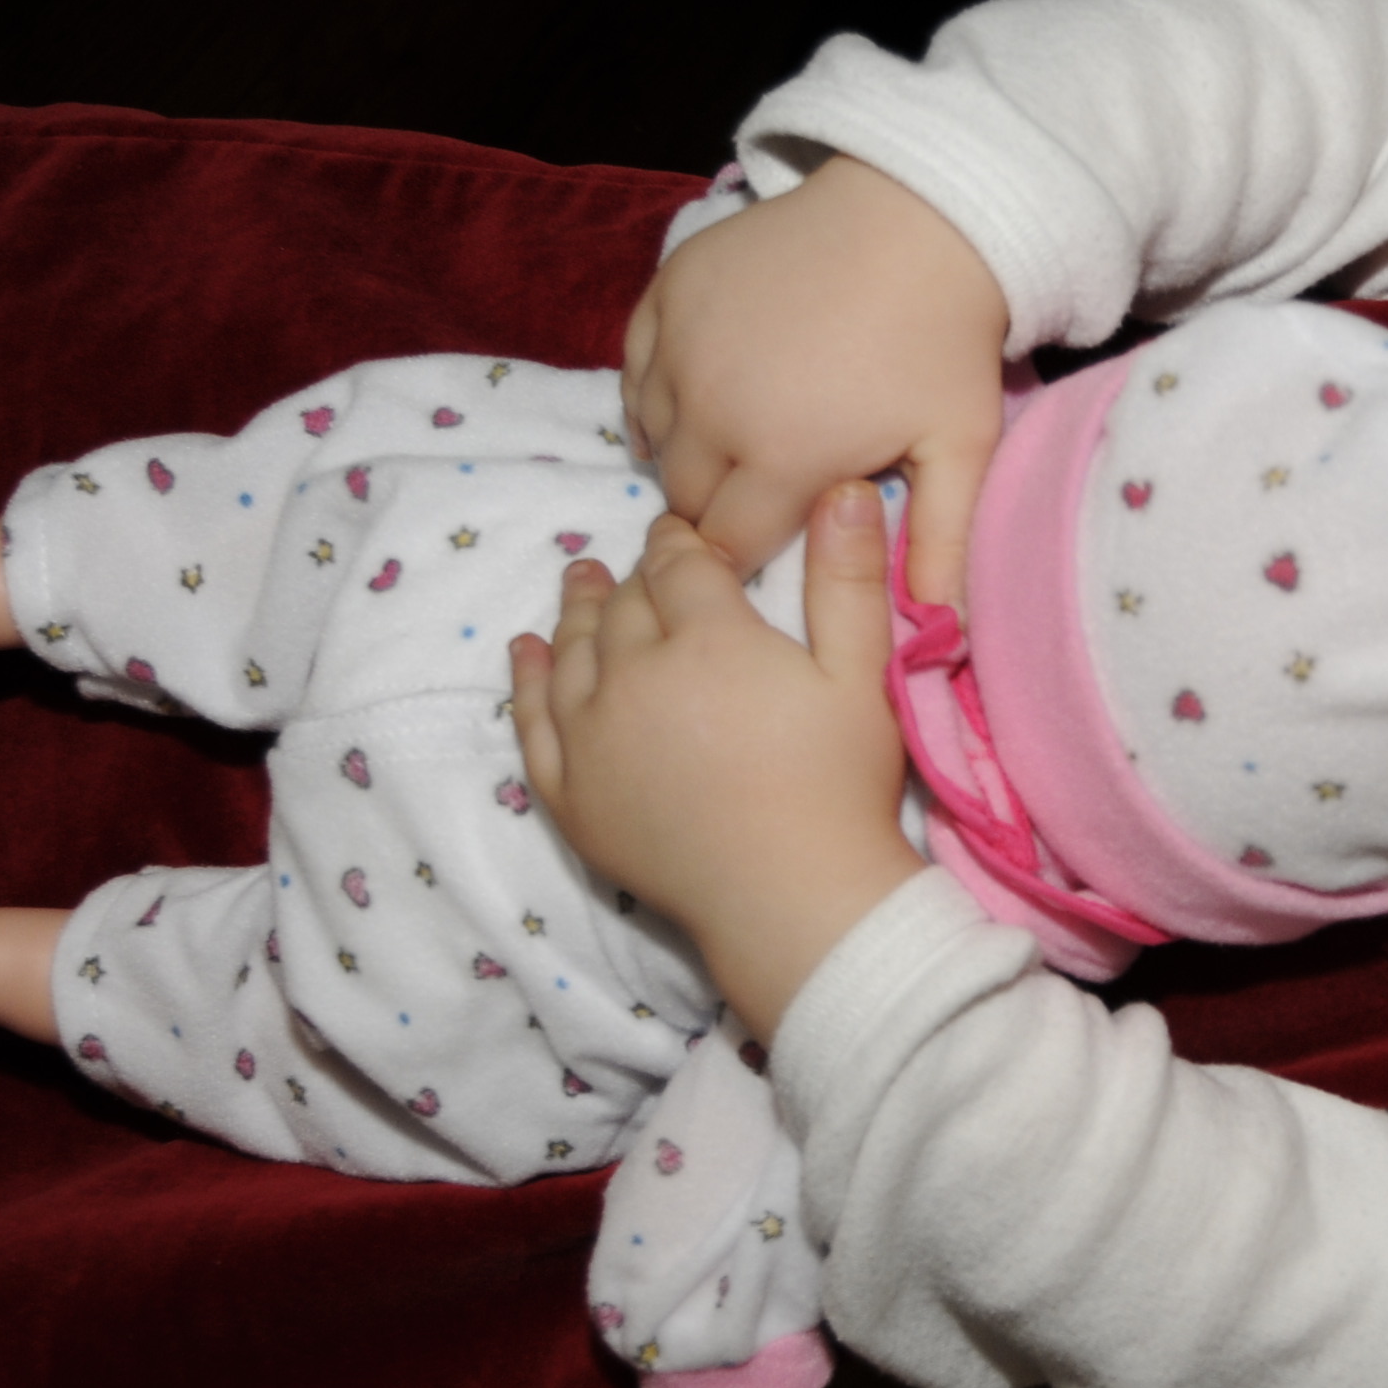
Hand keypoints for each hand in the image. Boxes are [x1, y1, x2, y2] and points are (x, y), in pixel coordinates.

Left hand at [512, 486, 921, 1039]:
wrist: (794, 899)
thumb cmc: (839, 787)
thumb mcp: (861, 676)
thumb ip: (847, 579)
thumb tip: (844, 488)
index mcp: (708, 636)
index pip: (679, 563)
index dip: (681, 542)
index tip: (685, 537)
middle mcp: (633, 674)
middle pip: (623, 604)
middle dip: (635, 578)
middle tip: (643, 566)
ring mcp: (591, 735)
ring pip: (571, 650)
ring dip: (576, 611)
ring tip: (580, 582)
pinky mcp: (570, 793)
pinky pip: (532, 723)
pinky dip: (525, 680)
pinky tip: (526, 653)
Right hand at [623, 153, 1012, 603]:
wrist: (916, 213)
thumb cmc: (942, 339)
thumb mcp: (958, 447)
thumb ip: (941, 544)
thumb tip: (940, 633)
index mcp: (780, 457)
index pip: (728, 547)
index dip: (751, 552)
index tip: (778, 536)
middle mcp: (711, 408)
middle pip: (684, 497)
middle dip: (718, 506)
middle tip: (762, 486)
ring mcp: (680, 346)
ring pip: (653, 435)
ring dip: (685, 449)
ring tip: (736, 436)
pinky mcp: (665, 294)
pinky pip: (633, 369)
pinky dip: (657, 390)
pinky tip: (702, 388)